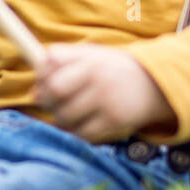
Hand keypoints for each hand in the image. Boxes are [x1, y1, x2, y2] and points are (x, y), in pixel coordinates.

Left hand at [32, 43, 177, 144]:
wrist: (155, 84)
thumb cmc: (113, 70)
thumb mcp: (92, 56)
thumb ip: (62, 64)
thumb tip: (34, 91)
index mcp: (89, 57)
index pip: (51, 61)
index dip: (40, 75)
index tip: (42, 82)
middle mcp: (98, 76)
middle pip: (54, 89)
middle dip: (46, 99)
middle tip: (50, 102)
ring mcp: (106, 99)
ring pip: (65, 116)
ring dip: (61, 118)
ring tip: (71, 112)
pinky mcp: (114, 121)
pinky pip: (81, 133)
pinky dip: (76, 132)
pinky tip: (81, 124)